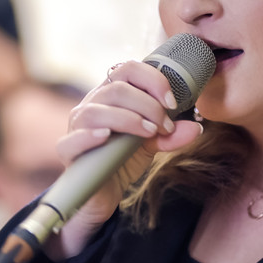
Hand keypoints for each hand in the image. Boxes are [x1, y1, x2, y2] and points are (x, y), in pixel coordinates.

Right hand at [45, 60, 203, 259]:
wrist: (103, 194)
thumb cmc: (122, 160)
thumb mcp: (151, 145)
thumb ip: (170, 135)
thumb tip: (195, 127)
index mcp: (111, 96)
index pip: (128, 69)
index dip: (152, 80)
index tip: (172, 102)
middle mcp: (92, 104)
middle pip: (116, 88)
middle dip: (147, 104)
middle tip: (164, 126)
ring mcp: (76, 126)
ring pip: (97, 110)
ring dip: (128, 119)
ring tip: (147, 133)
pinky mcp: (67, 150)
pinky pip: (73, 139)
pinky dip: (89, 136)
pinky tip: (106, 137)